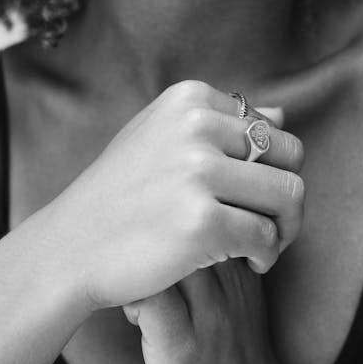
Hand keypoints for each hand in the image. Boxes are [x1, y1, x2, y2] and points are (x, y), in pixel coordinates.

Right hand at [32, 81, 304, 312]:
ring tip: (262, 246)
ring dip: (286, 228)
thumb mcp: (161, 138)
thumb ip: (219, 124)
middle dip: (286, 195)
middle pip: (291, 156)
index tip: (251, 197)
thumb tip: (281, 114)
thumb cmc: (121, 194)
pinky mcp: (202, 222)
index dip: (271, 167)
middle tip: (269, 225)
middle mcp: (197, 126)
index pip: (271, 128)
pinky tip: (247, 263)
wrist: (71, 245)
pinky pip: (266, 236)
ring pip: (290, 195)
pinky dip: (266, 255)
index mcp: (190, 99)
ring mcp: (198, 172)